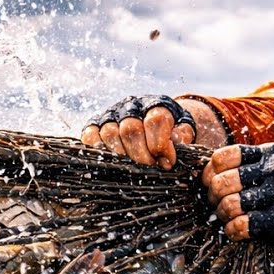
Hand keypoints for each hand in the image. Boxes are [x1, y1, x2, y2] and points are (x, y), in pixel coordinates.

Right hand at [80, 95, 196, 169]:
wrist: (155, 127)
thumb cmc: (171, 134)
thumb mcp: (183, 133)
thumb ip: (182, 136)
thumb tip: (172, 144)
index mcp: (156, 105)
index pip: (155, 120)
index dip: (160, 145)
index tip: (166, 162)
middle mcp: (132, 106)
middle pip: (130, 129)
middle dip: (141, 155)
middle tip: (149, 167)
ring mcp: (111, 115)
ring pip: (109, 133)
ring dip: (122, 156)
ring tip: (133, 168)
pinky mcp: (95, 125)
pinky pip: (90, 136)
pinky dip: (99, 151)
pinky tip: (114, 162)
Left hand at [202, 143, 273, 255]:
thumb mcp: (269, 169)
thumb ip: (242, 167)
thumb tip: (202, 177)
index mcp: (269, 152)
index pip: (222, 157)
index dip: (208, 173)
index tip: (211, 185)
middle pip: (222, 182)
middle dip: (213, 197)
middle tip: (217, 205)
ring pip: (230, 204)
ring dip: (222, 216)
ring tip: (228, 219)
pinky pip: (242, 225)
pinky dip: (232, 230)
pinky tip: (236, 231)